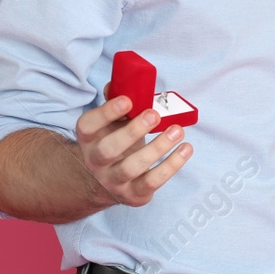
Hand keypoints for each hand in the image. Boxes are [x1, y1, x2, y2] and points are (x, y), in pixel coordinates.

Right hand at [74, 82, 191, 206]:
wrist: (103, 182)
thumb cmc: (113, 141)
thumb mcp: (110, 122)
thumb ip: (117, 101)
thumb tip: (126, 79)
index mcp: (88, 138)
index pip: (88, 125)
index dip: (106, 112)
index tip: (128, 100)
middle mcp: (95, 161)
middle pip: (108, 149)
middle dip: (132, 131)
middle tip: (154, 114)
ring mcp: (113, 181)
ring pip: (131, 167)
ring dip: (157, 148)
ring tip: (178, 131)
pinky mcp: (133, 194)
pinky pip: (152, 182)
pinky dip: (172, 165)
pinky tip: (186, 148)